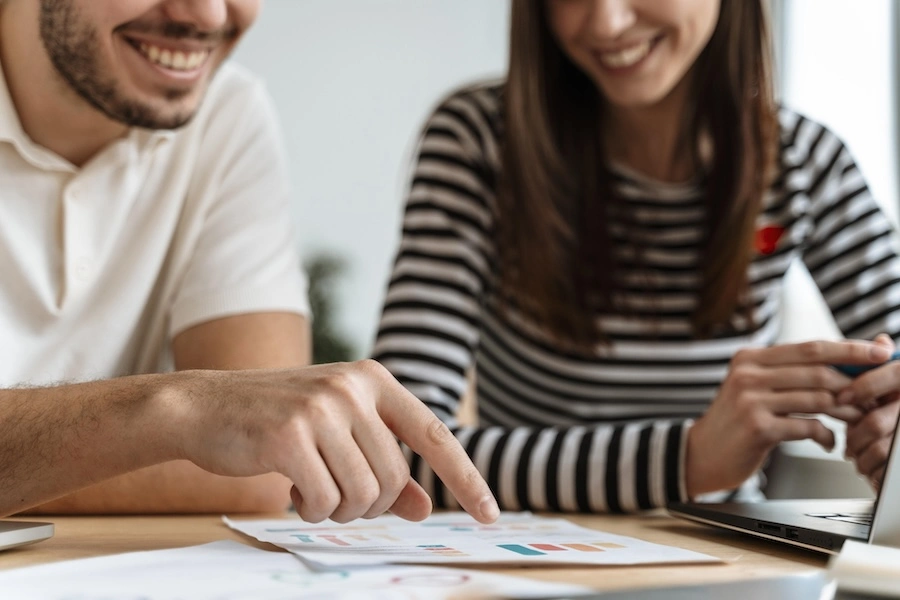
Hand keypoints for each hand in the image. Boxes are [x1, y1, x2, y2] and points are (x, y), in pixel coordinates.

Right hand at [168, 360, 498, 523]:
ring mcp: (322, 408)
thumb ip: (384, 467)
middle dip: (368, 504)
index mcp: (374, 380)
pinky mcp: (290, 434)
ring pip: (363, 494)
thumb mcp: (340, 434)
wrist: (205, 407)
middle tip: (333, 496)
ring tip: (310, 491)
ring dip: (337, 510)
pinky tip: (290, 491)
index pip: (435, 436)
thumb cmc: (279, 423)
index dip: (466, 479)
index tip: (491, 515)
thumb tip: (424, 508)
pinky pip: (324, 500)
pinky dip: (311, 510)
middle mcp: (353, 387)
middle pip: (393, 479)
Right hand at [686, 340, 890, 496]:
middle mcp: (748, 374)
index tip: (880, 351)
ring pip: (818, 398)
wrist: (701, 454)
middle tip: (872, 397)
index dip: (849, 348)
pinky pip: (808, 426)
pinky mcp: (758, 427)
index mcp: (750, 358)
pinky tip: (828, 441)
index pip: (810, 347)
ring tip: (854, 421)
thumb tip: (845, 357)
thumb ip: (792, 374)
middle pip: (818, 371)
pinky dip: (826, 435)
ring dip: (845, 412)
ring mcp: (751, 400)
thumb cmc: (736, 422)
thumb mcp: (755, 388)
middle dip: (854, 384)